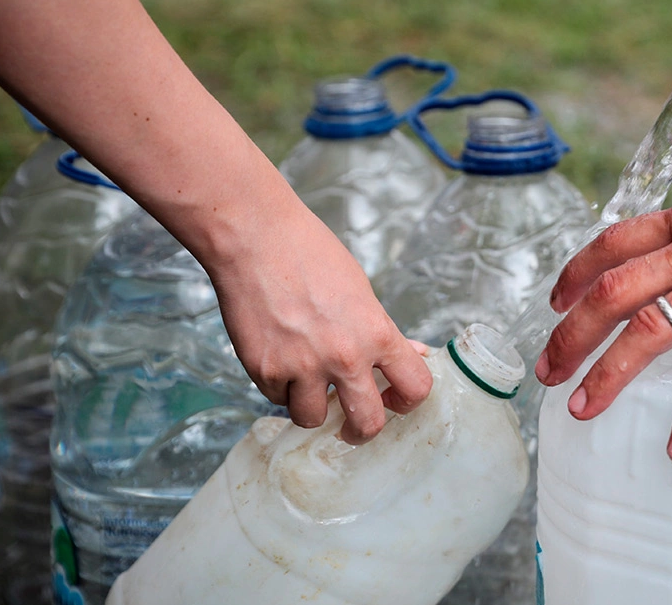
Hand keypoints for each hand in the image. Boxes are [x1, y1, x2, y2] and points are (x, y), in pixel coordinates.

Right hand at [208, 204, 432, 444]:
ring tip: (306, 381)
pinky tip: (278, 353)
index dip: (408, 400)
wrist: (256, 239)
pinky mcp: (264, 370)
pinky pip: (277, 398)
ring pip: (313, 420)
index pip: (415, 387)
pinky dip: (279, 385)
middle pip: (368, 425)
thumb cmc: (312, 256)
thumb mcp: (362, 291)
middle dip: (362, 432)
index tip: (394, 401)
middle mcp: (344, 357)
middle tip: (353, 427)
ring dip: (312, 407)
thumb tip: (414, 354)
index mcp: (377, 334)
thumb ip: (384, 331)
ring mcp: (302, 367)